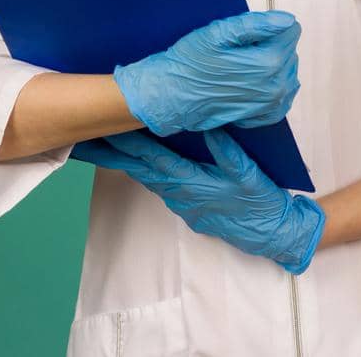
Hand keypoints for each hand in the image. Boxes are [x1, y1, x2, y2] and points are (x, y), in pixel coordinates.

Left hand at [81, 129, 325, 274]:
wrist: (272, 234)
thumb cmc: (262, 203)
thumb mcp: (249, 174)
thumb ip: (227, 150)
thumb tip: (208, 125)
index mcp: (192, 182)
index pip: (152, 159)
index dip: (128, 144)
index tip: (107, 130)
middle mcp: (182, 194)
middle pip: (141, 171)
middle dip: (114, 155)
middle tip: (89, 140)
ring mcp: (184, 203)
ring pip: (149, 179)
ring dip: (128, 163)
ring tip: (106, 147)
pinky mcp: (190, 208)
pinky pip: (162, 186)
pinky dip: (146, 172)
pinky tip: (140, 164)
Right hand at [113, 10, 300, 136]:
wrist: (172, 95)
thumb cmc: (191, 62)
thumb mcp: (217, 34)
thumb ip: (256, 24)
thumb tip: (288, 20)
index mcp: (269, 62)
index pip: (291, 29)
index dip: (267, 25)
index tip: (244, 34)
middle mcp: (277, 86)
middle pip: (289, 48)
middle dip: (269, 43)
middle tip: (237, 50)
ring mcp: (273, 103)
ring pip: (288, 68)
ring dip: (271, 62)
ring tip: (240, 64)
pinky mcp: (266, 114)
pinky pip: (284, 91)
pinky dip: (273, 83)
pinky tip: (253, 80)